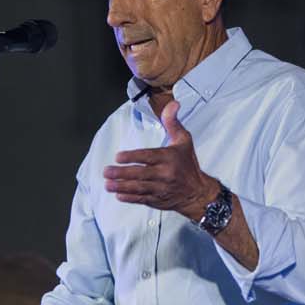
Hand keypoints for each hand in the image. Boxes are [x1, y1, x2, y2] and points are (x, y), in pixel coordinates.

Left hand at [103, 101, 217, 220]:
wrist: (198, 192)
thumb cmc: (188, 164)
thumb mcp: (184, 141)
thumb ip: (172, 122)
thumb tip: (173, 104)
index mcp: (169, 158)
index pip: (148, 157)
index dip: (132, 157)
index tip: (118, 157)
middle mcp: (165, 174)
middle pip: (140, 173)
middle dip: (121, 173)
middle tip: (107, 171)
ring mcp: (161, 188)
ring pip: (138, 187)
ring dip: (121, 186)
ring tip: (108, 184)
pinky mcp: (158, 200)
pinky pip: (141, 199)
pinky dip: (129, 198)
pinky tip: (118, 195)